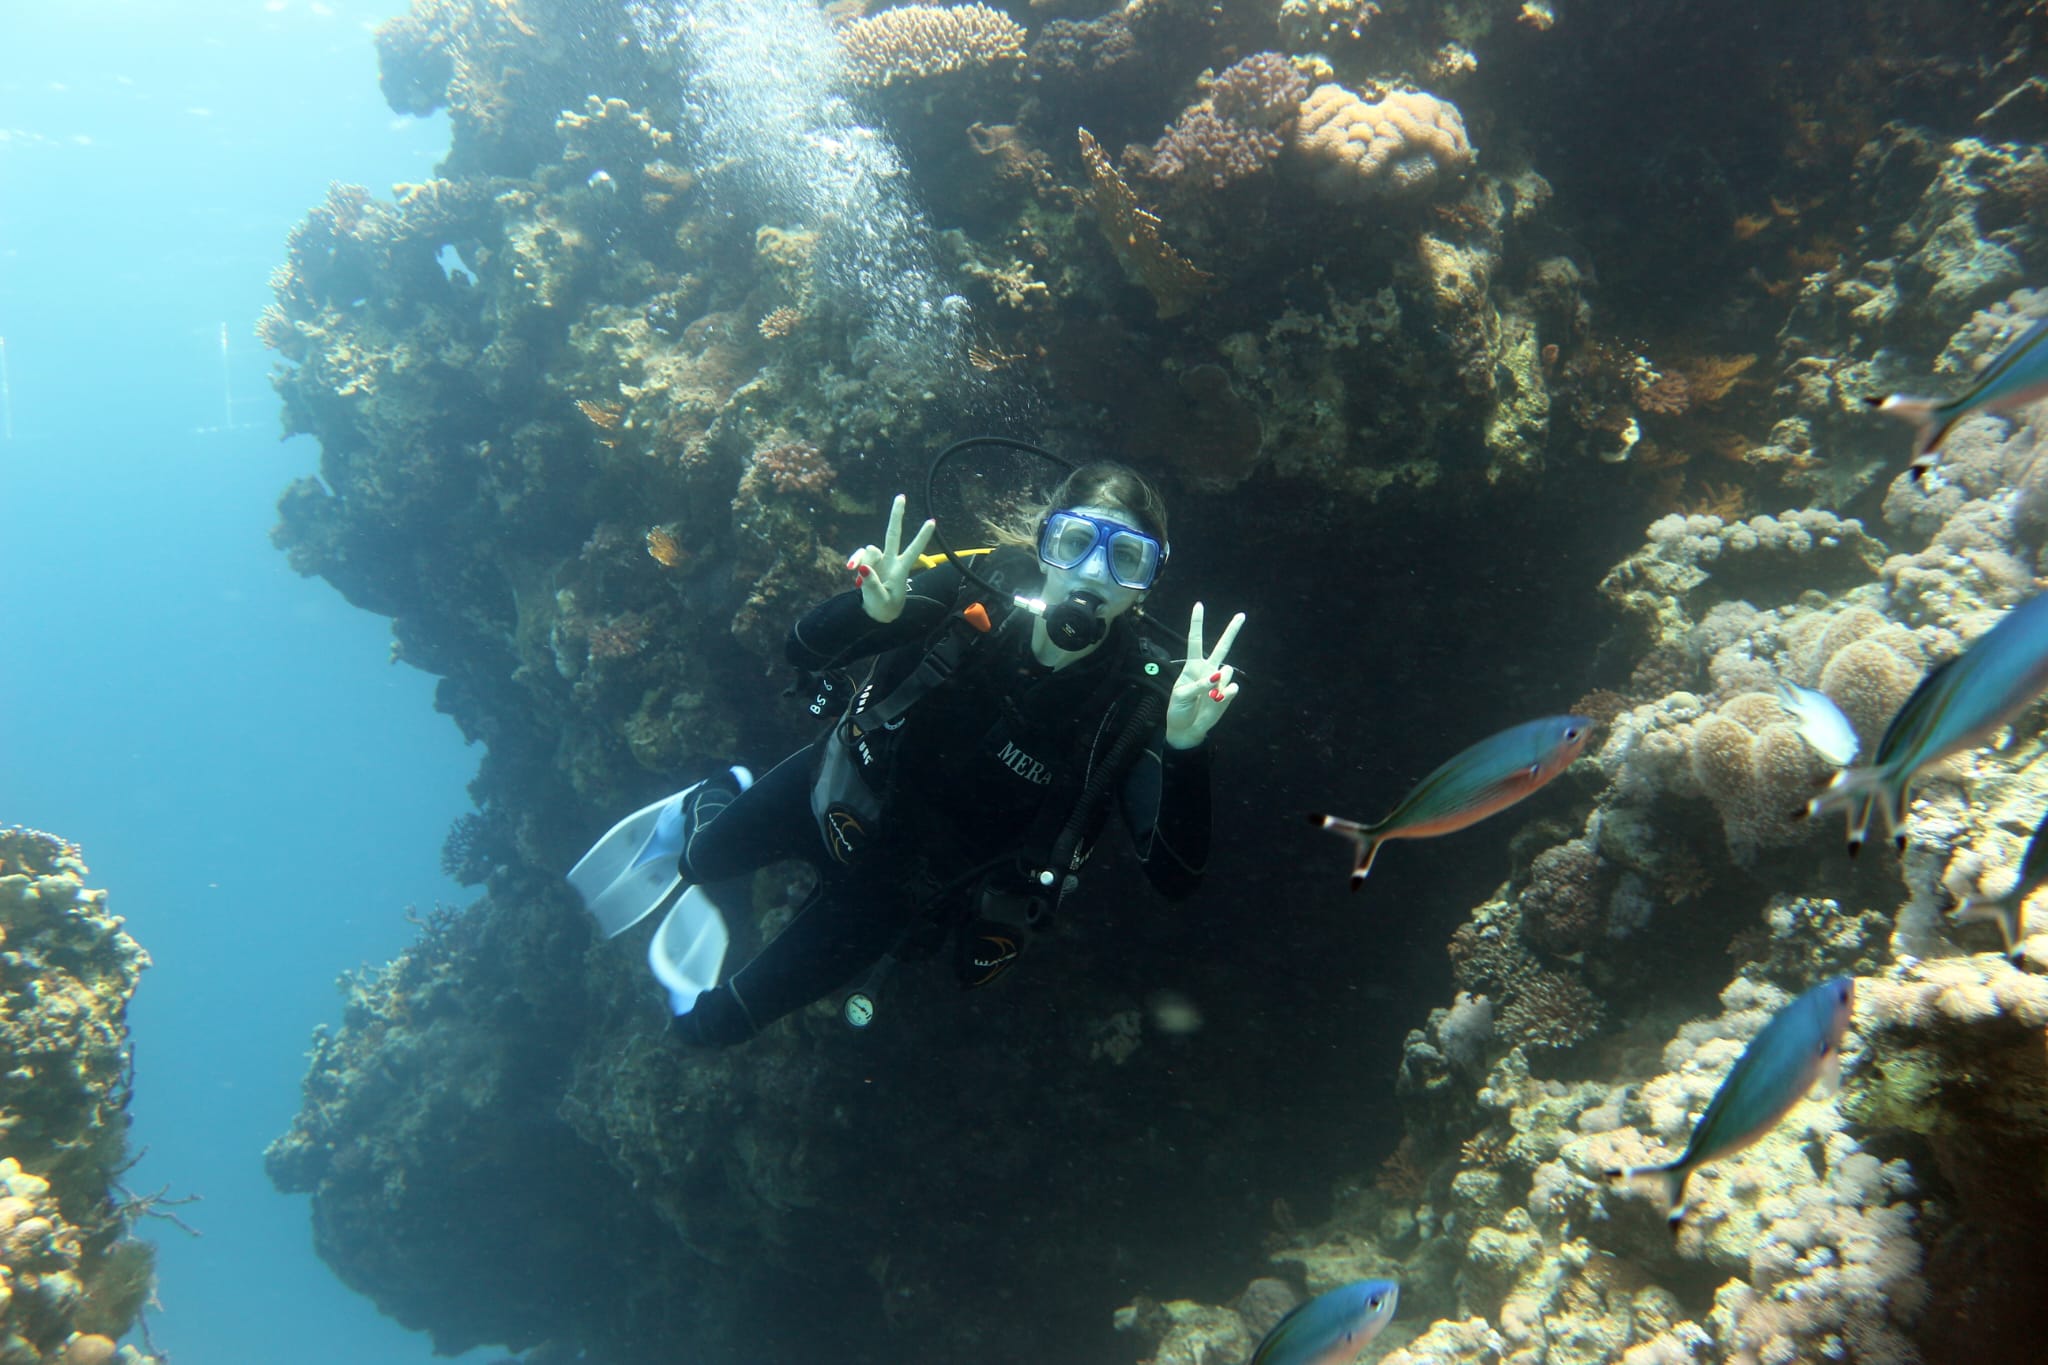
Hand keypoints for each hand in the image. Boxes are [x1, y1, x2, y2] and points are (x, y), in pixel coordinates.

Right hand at [846, 493, 935, 623]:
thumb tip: (863, 567)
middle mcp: (891, 561)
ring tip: (857, 574)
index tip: (932, 521)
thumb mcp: (880, 599)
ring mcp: (878, 561)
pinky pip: (859, 556)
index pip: (914, 550)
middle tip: (901, 496)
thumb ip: (872, 584)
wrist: (876, 613)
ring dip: (862, 559)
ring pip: (869, 550)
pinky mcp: (867, 564)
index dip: (922, 536)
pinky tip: (851, 568)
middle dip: (896, 515)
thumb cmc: (884, 607)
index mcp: (901, 569)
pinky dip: (854, 560)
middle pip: (893, 534)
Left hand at [1165, 602, 1243, 749]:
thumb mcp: (1181, 695)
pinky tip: (1217, 700)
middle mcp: (1208, 670)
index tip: (1199, 605)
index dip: (1197, 623)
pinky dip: (1224, 694)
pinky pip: (1231, 688)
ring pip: (1227, 670)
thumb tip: (1216, 677)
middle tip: (1241, 615)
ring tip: (1209, 695)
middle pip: (1222, 646)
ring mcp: (1219, 681)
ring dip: (1219, 681)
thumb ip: (1198, 684)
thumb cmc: (1178, 709)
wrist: (1186, 729)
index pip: (1195, 640)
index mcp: (1192, 666)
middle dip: (1231, 631)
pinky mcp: (1227, 694)